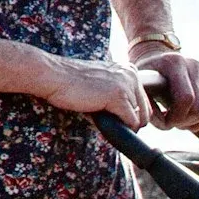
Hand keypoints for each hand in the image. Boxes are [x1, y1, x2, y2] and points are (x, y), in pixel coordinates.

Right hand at [33, 55, 151, 127]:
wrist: (52, 75)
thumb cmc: (71, 82)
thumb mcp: (101, 84)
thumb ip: (117, 95)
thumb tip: (130, 120)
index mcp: (129, 70)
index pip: (143, 102)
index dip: (132, 115)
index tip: (117, 118)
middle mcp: (131, 75)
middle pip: (145, 112)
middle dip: (131, 123)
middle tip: (111, 123)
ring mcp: (126, 85)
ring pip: (138, 119)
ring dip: (121, 125)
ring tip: (102, 118)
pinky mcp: (118, 97)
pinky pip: (131, 123)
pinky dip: (119, 128)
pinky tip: (104, 122)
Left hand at [133, 50, 198, 130]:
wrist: (161, 60)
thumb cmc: (148, 74)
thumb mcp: (142, 82)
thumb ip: (145, 100)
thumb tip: (154, 121)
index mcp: (176, 63)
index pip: (186, 98)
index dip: (176, 116)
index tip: (165, 122)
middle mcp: (196, 66)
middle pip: (197, 109)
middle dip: (182, 122)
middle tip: (170, 122)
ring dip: (189, 124)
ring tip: (176, 119)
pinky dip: (198, 123)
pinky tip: (186, 119)